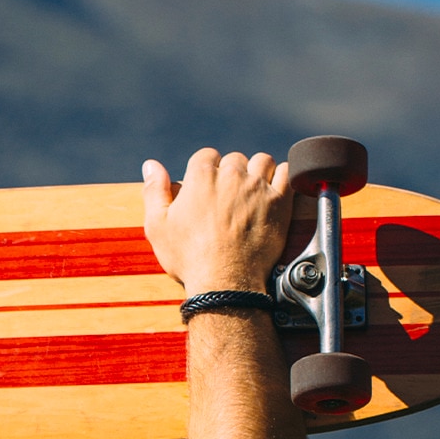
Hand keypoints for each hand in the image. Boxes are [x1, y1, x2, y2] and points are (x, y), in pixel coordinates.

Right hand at [142, 149, 291, 296]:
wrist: (224, 283)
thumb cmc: (188, 257)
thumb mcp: (157, 226)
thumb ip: (154, 191)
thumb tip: (150, 165)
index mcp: (201, 176)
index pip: (206, 156)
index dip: (205, 170)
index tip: (205, 187)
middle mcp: (232, 175)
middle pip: (234, 159)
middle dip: (230, 173)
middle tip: (227, 196)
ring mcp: (258, 187)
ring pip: (262, 161)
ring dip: (257, 171)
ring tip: (251, 190)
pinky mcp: (279, 201)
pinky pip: (289, 173)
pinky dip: (283, 176)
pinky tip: (274, 189)